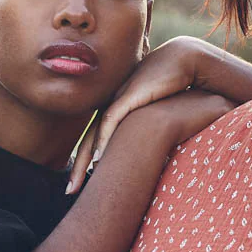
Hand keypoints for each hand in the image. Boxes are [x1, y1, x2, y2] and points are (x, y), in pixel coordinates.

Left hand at [67, 88, 233, 192]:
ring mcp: (118, 100)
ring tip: (76, 184)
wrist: (182, 59)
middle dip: (78, 167)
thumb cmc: (175, 86)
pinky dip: (103, 140)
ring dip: (84, 160)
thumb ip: (152, 128)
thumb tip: (156, 151)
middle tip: (69, 191)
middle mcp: (112, 105)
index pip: (96, 139)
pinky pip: (111, 121)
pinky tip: (98, 159)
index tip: (80, 183)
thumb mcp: (160, 112)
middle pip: (89, 141)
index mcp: (117, 109)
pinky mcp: (128, 96)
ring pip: (95, 135)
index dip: (86, 161)